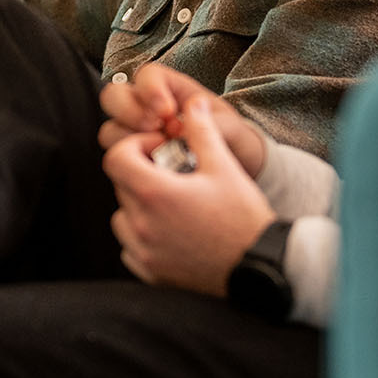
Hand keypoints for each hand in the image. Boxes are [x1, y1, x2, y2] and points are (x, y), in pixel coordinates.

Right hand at [98, 64, 264, 178]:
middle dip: (128, 111)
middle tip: (154, 128)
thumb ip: (211, 123)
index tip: (166, 110)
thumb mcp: (232, 128)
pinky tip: (153, 169)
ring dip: (127, 139)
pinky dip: (130, 162)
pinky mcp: (135, 159)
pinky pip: (117, 157)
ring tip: (156, 151)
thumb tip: (184, 126)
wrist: (235, 169)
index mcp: (171, 89)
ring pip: (110, 128)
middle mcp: (147, 108)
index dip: (150, 89)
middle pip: (114, 96)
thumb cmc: (231, 140)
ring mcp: (137, 134)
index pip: (146, 75)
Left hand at [103, 99, 277, 295]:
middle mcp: (142, 225)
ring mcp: (144, 252)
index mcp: (155, 194)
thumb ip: (202, 130)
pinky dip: (142, 237)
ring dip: (138, 205)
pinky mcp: (151, 273)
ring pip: (122, 218)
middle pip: (121, 185)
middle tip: (173, 173)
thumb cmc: (243, 217)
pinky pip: (131, 249)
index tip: (160, 149)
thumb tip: (193, 104)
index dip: (135, 146)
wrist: (261, 266)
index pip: (117, 158)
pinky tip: (170, 231)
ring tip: (170, 203)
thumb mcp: (224, 166)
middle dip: (142, 173)